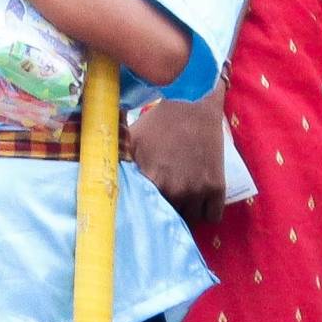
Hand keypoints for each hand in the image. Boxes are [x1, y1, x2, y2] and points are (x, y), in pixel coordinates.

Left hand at [130, 94, 230, 221]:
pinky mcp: (217, 187)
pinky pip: (212, 216)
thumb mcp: (132, 139)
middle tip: (166, 198)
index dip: (144, 210)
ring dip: (186, 211)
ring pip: (190, 219)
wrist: (193, 103)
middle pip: (168, 216)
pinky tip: (200, 200)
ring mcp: (197, 190)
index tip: (145, 207)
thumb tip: (104, 179)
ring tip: (183, 197)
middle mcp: (174, 190)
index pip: (144, 212)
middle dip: (165, 210)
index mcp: (150, 180)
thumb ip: (120, 162)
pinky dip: (207, 211)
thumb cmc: (159, 120)